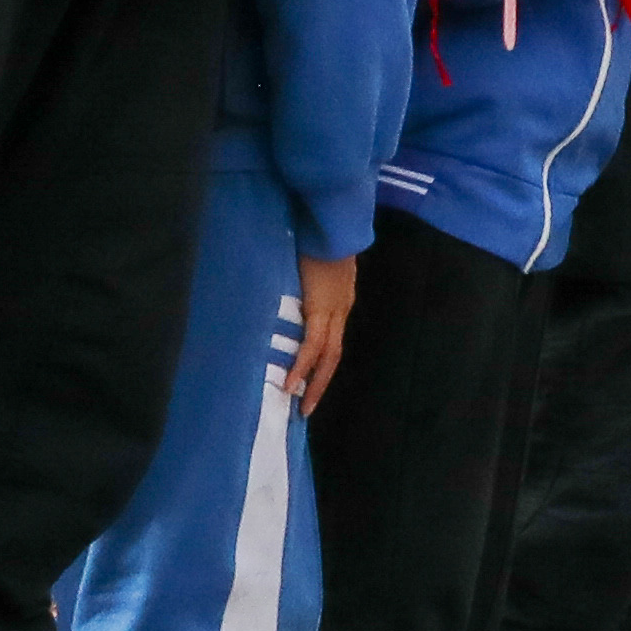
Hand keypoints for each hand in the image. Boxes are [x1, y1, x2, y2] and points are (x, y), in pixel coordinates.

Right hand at [290, 251, 356, 413]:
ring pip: (327, 355)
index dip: (322, 361)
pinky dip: (302, 366)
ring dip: (313, 383)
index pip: (332, 338)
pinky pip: (312, 345)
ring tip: (301, 406)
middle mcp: (341, 308)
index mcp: (340, 299)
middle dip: (321, 382)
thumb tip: (288, 285)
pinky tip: (290, 384)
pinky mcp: (321, 309)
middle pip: (334, 354)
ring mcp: (334, 310)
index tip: (311, 379)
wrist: (331, 222)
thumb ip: (306, 278)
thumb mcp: (315, 263)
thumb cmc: (318, 236)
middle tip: (307, 408)